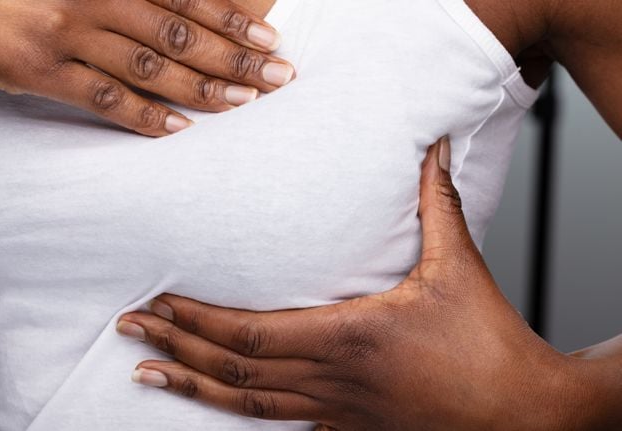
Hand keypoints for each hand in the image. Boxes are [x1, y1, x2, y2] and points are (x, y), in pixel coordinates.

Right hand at [0, 0, 292, 136]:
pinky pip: (103, 98)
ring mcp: (66, 34)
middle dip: (235, 55)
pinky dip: (144, 116)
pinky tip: (178, 130)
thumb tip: (177, 6)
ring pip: (150, 66)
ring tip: (245, 104)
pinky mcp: (40, 72)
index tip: (273, 37)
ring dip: (203, 87)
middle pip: (179, 30)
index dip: (233, 16)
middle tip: (279, 76)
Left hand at [118, 137, 620, 429]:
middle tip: (130, 328)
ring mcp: (337, 411)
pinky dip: (237, 412)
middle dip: (176, 347)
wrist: (523, 412)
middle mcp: (332, 380)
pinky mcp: (348, 428)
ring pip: (247, 404)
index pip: (250, 334)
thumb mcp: (460, 267)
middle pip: (234, 368)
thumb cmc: (489, 344)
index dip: (197, 320)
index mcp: (350, 337)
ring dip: (193, 385)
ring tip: (148, 373)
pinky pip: (280, 422)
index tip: (158, 303)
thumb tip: (432, 149)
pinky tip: (214, 404)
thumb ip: (436, 204)